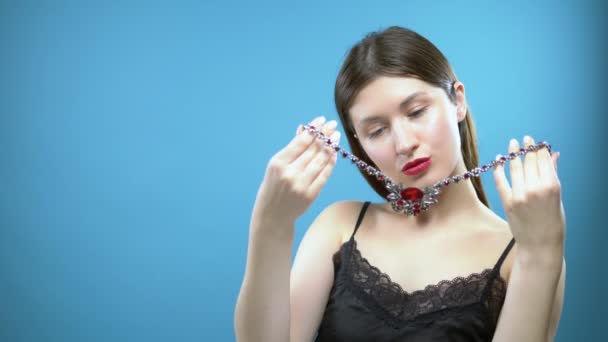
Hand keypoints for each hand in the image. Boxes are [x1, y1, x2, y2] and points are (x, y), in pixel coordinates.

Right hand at [252, 116, 340, 226]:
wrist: (272, 214)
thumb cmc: (273, 186)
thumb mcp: (276, 165)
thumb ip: (291, 148)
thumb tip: (304, 129)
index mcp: (278, 163)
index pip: (300, 142)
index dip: (313, 129)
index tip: (321, 120)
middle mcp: (290, 174)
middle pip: (312, 150)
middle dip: (324, 135)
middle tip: (332, 124)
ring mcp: (301, 185)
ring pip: (321, 161)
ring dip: (330, 146)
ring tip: (336, 135)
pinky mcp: (311, 194)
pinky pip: (325, 175)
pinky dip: (331, 162)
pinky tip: (334, 152)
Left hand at [493, 136, 564, 251]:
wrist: (540, 244)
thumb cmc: (553, 220)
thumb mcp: (557, 197)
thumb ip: (553, 175)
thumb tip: (553, 155)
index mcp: (552, 186)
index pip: (543, 161)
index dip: (538, 149)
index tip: (534, 141)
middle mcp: (535, 189)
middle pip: (529, 162)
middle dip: (527, 148)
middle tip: (524, 140)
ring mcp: (520, 195)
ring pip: (515, 168)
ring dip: (513, 154)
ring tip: (512, 144)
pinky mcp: (507, 202)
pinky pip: (501, 181)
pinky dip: (499, 169)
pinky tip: (499, 160)